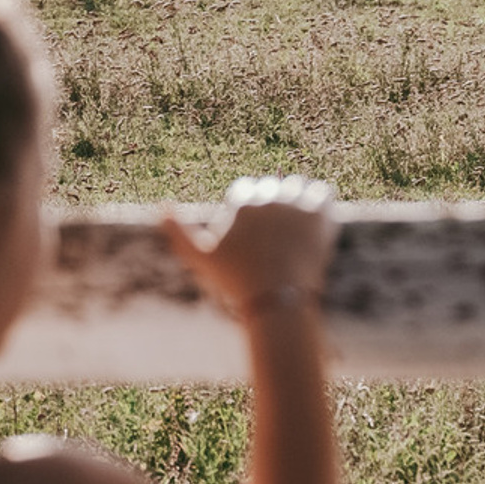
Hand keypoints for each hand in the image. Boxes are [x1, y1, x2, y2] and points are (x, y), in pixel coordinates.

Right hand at [166, 175, 336, 321]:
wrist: (277, 298)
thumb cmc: (236, 280)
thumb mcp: (200, 258)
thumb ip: (177, 232)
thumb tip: (160, 206)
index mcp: (243, 202)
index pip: (245, 189)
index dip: (246, 208)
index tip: (250, 230)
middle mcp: (271, 196)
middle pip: (272, 186)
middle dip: (271, 205)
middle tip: (273, 234)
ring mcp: (298, 203)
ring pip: (298, 185)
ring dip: (296, 200)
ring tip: (293, 227)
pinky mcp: (322, 213)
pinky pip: (324, 191)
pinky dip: (320, 201)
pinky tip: (314, 221)